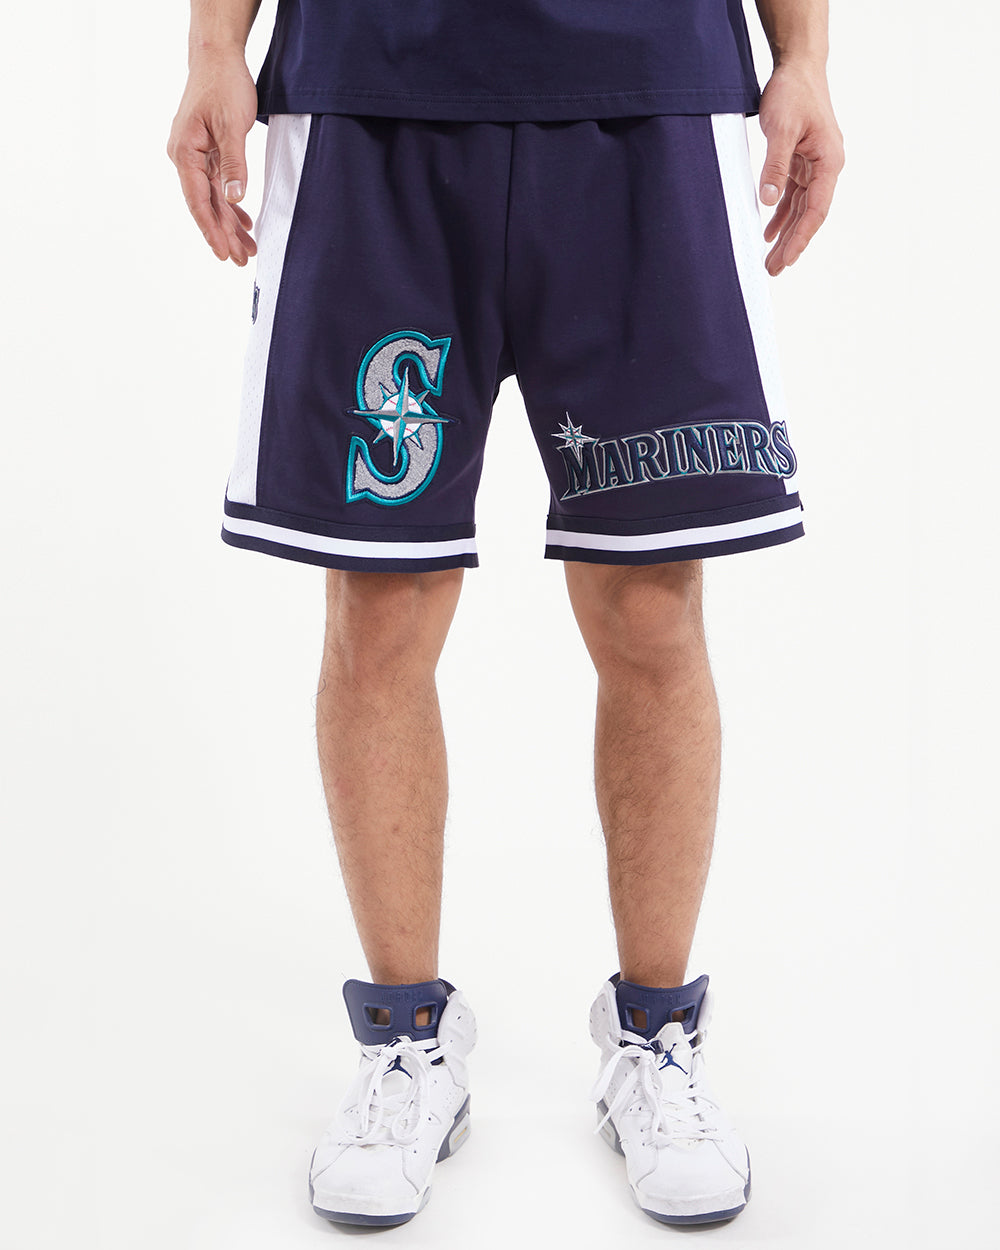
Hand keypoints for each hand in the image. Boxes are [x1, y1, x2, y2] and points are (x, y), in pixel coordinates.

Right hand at [167, 48, 258, 264]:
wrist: (217, 57)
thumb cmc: (223, 85)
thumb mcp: (232, 126)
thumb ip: (234, 164)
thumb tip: (234, 199)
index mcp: (184, 153)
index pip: (197, 200)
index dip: (211, 229)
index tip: (223, 253)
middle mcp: (185, 158)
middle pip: (205, 205)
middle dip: (224, 234)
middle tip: (241, 261)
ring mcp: (195, 156)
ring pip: (213, 199)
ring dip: (230, 224)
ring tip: (247, 250)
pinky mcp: (207, 152)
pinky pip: (217, 186)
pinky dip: (230, 204)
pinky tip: (242, 222)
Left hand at [756, 60, 844, 275]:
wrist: (798, 66)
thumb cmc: (793, 92)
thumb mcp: (781, 129)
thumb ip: (775, 165)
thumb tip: (769, 200)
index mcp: (829, 162)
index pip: (816, 210)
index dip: (801, 238)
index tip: (786, 260)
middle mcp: (826, 167)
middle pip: (809, 215)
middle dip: (792, 244)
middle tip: (773, 271)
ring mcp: (815, 165)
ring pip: (800, 209)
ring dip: (786, 234)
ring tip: (770, 260)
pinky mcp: (802, 161)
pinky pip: (793, 195)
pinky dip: (781, 214)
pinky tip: (769, 231)